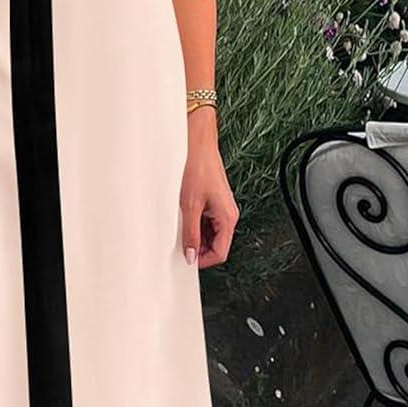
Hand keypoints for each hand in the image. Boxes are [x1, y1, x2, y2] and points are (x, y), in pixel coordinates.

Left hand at [179, 111, 238, 268]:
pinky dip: (194, 224)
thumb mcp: (190, 206)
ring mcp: (220, 207)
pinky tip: (182, 219)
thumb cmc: (197, 167)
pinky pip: (205, 221)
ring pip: (210, 234)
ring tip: (180, 229)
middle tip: (181, 247)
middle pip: (216, 245)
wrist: (197, 145)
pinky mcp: (212, 201)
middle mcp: (227, 214)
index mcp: (228, 217)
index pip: (220, 252)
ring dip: (195, 236)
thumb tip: (190, 254)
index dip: (203, 261)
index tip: (188, 261)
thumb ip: (190, 234)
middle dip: (199, 249)